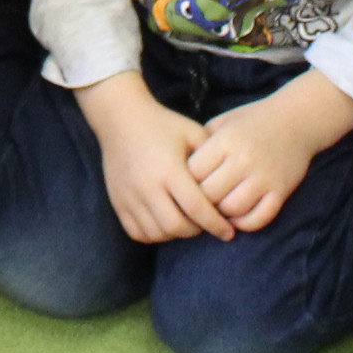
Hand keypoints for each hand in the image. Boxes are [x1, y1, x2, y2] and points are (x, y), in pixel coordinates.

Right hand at [80, 73, 228, 242]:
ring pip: (157, 233)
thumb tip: (235, 184)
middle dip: (197, 231)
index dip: (216, 225)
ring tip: (187, 223)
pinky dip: (154, 234)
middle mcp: (147, 186)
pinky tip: (165, 223)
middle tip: (206, 224)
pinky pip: (138, 232)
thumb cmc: (163, 125)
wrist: (120, 118)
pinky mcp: (117, 201)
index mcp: (169, 169)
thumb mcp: (192, 133)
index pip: (197, 208)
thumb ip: (214, 157)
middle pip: (177, 226)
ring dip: (176, 234)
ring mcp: (129, 196)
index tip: (230, 233)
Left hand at [184, 73, 352, 232]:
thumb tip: (178, 171)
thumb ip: (201, 144)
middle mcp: (244, 160)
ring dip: (221, 214)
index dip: (184, 181)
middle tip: (197, 203)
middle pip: (210, 194)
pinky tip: (237, 216)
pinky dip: (244, 223)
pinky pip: (259, 219)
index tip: (182, 184)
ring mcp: (264, 178)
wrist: (296, 119)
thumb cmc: (252, 121)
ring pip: (232, 209)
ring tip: (217, 209)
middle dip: (200, 201)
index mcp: (226, 140)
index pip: (193, 172)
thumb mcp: (223, 123)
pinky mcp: (281, 192)